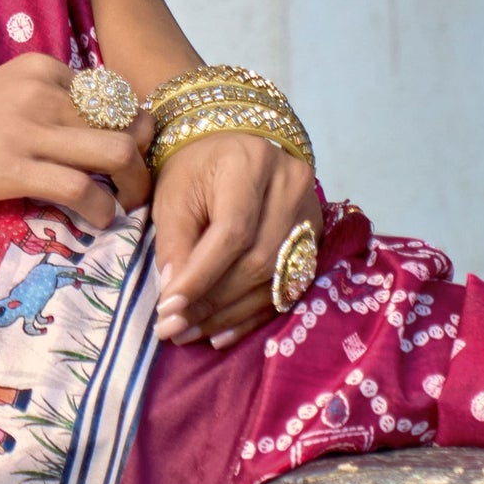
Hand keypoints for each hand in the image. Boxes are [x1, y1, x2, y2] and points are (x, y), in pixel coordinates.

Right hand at [0, 55, 152, 226]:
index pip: (115, 95)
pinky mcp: (11, 167)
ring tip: (125, 209)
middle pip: (126, 121)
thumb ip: (37, 107)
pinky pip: (81, 189)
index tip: (129, 161)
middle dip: (143, 160)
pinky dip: (101, 211)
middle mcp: (42, 90)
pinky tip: (96, 224)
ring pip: (117, 151)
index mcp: (40, 68)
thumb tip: (80, 138)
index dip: (132, 130)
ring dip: (133, 186)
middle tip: (137, 192)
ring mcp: (27, 127)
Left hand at [152, 135, 321, 348]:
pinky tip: (221, 333)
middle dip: (212, 302)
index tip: (168, 308)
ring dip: (228, 314)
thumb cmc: (196, 168)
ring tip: (190, 333)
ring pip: (273, 279)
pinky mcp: (314, 240)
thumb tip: (174, 300)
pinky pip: (286, 288)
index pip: (232, 232)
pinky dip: (251, 316)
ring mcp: (310, 215)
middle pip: (257, 260)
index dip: (201, 276)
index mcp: (252, 163)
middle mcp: (291, 187)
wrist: (234, 150)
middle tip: (174, 328)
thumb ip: (174, 244)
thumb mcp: (174, 195)